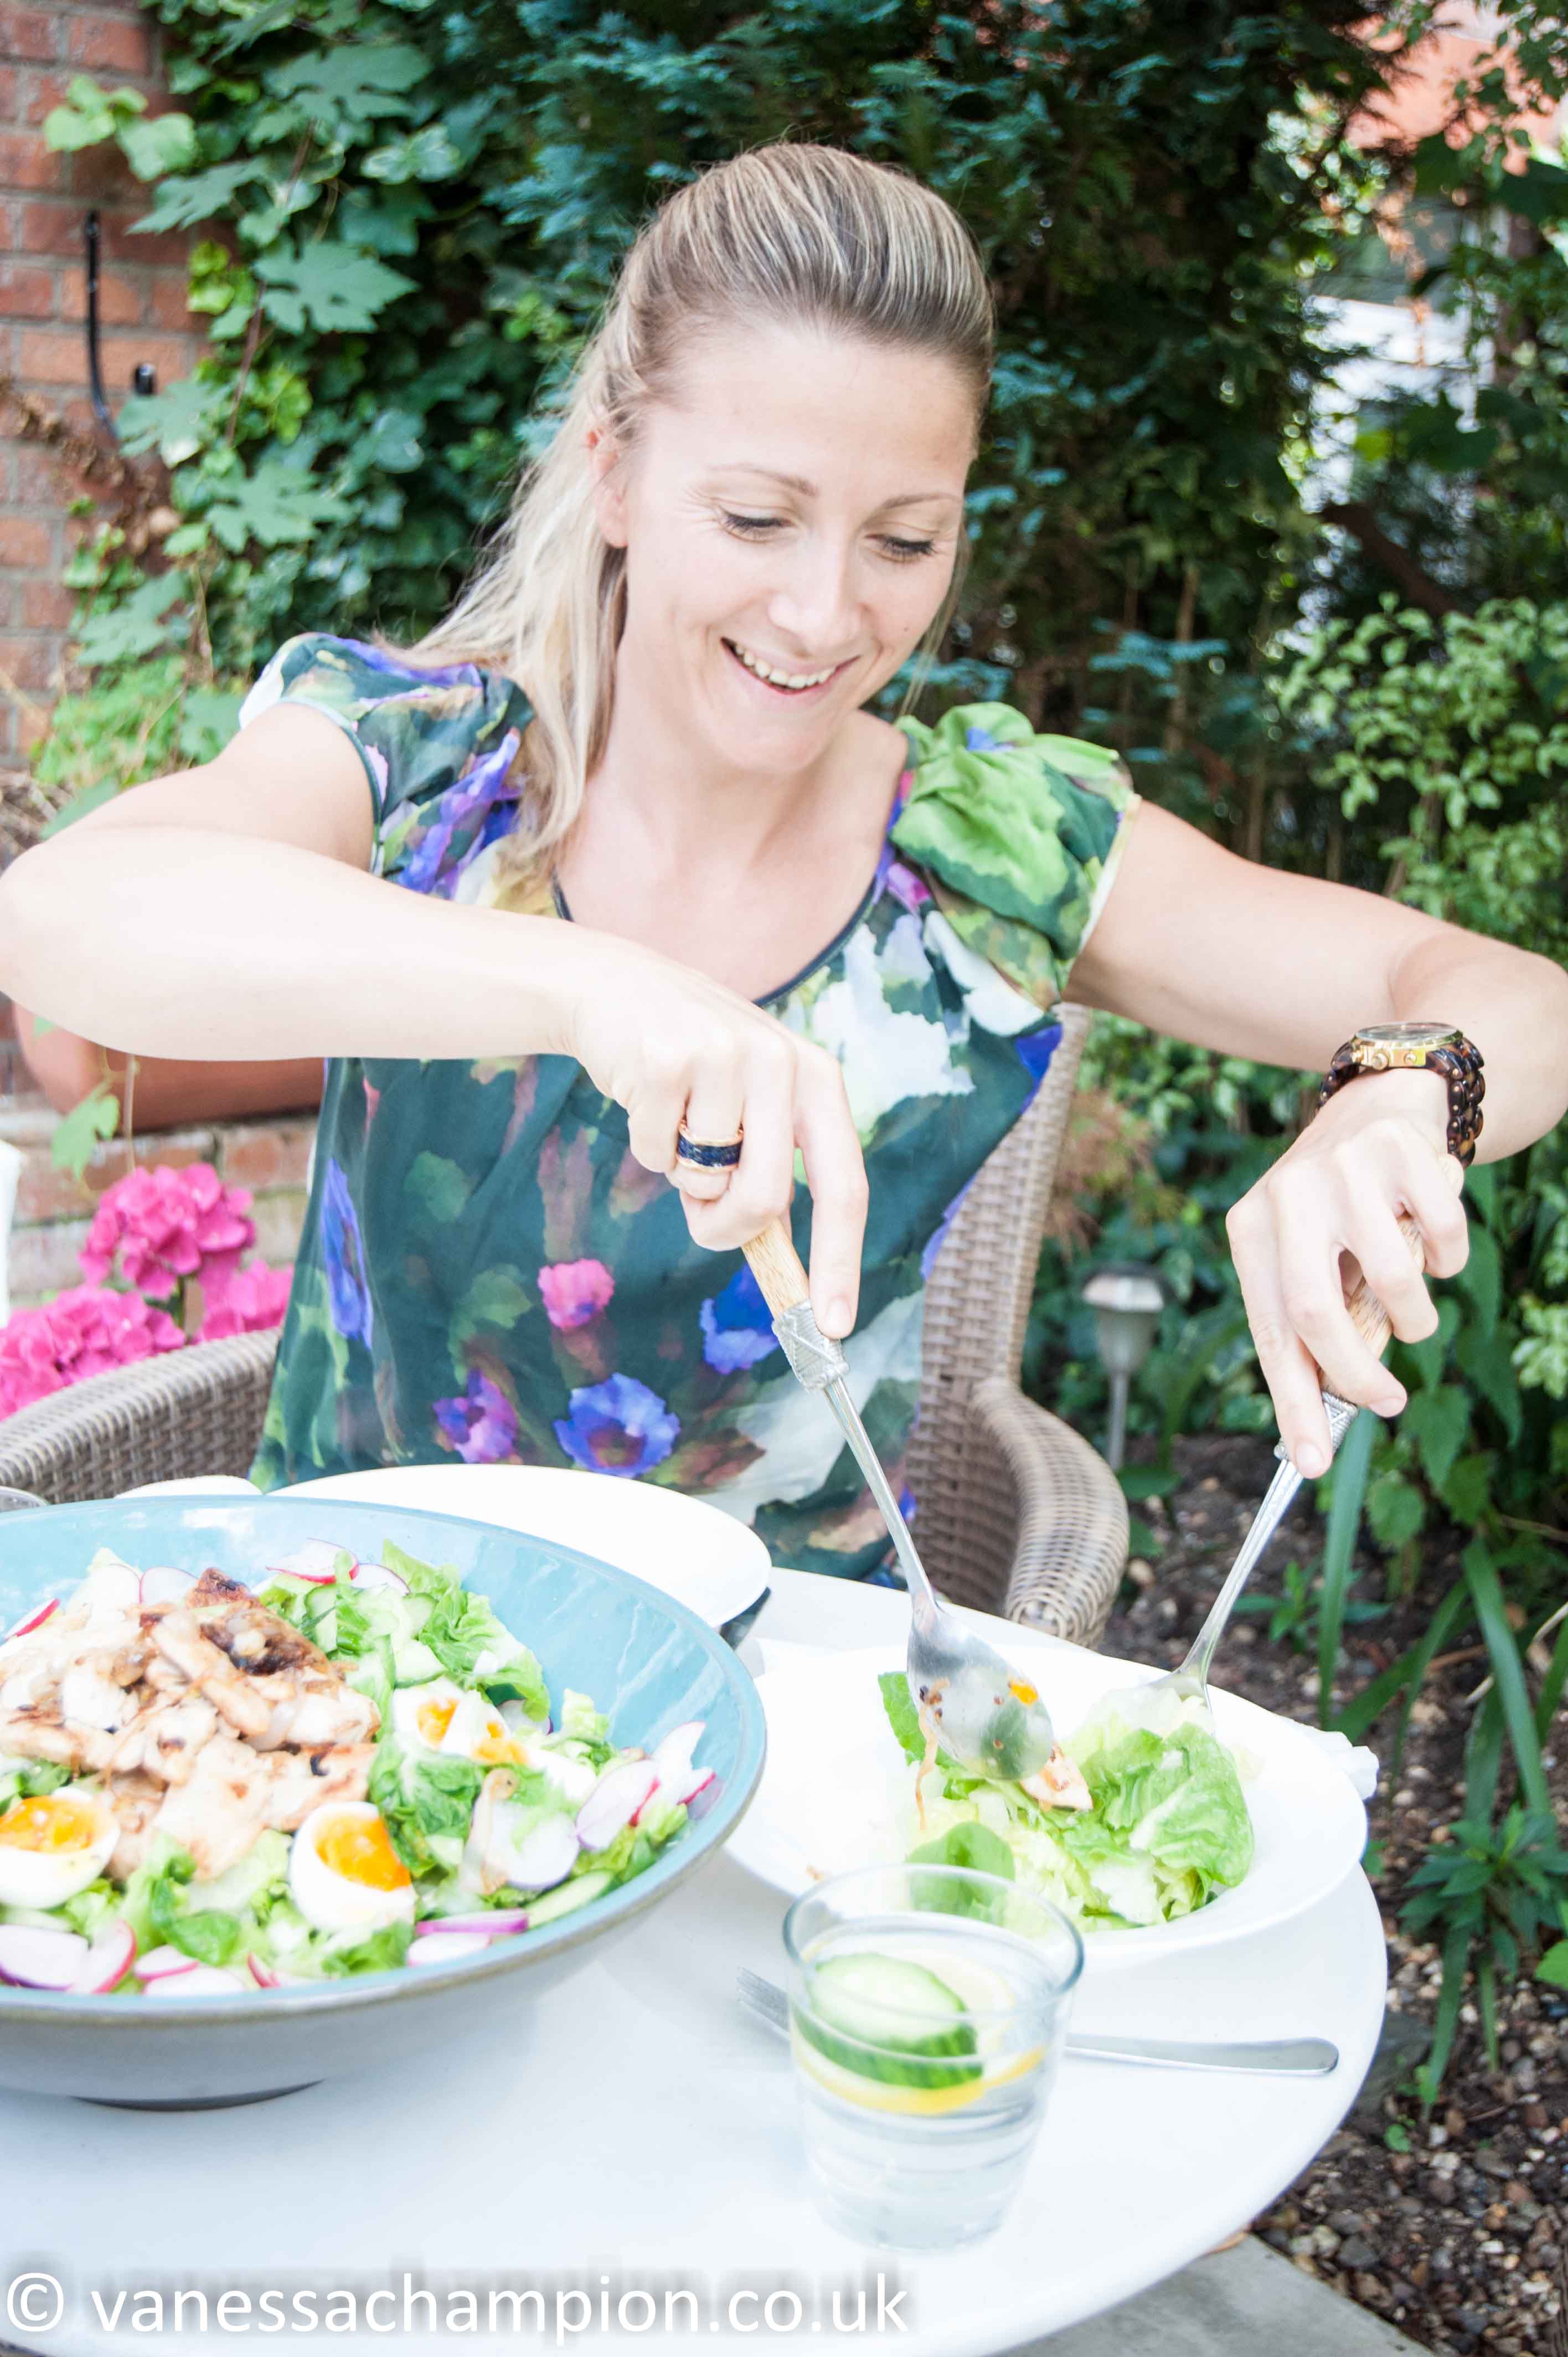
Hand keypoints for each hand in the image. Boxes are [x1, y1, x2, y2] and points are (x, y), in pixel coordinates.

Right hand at [560, 931, 867, 1337]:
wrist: (620, 992)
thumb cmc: (696, 1071)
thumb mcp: (752, 1110)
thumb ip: (770, 1177)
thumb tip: (787, 1275)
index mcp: (818, 1081)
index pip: (844, 1186)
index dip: (841, 1261)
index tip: (834, 1325)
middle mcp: (782, 1062)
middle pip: (766, 1199)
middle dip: (727, 1227)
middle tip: (700, 1214)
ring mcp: (725, 1056)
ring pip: (704, 1179)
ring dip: (680, 1174)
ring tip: (676, 1122)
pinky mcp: (666, 1058)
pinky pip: (655, 1153)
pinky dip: (645, 1145)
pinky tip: (647, 1099)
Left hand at [1224, 1070, 1469, 1475]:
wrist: (1380, 1105)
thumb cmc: (1339, 1208)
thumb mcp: (1308, 1255)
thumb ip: (1314, 1322)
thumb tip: (1325, 1416)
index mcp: (1249, 1229)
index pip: (1268, 1331)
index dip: (1290, 1402)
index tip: (1311, 1463)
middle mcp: (1286, 1195)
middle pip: (1316, 1312)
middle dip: (1357, 1375)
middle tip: (1387, 1404)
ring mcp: (1342, 1169)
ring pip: (1392, 1281)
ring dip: (1416, 1318)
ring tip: (1414, 1312)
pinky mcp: (1400, 1152)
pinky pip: (1442, 1241)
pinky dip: (1449, 1263)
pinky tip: (1433, 1247)